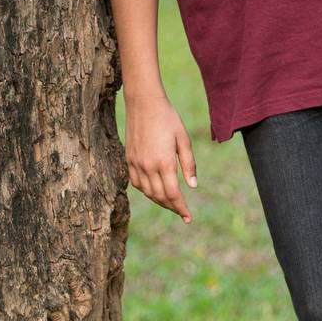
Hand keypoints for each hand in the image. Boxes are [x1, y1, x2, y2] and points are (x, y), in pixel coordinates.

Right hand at [122, 94, 198, 221]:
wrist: (143, 103)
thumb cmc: (168, 118)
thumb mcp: (184, 139)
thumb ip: (189, 164)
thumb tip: (192, 186)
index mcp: (164, 162)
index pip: (173, 194)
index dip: (181, 208)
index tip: (188, 218)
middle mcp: (148, 166)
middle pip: (159, 197)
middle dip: (172, 207)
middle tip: (182, 212)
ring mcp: (136, 163)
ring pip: (147, 192)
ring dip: (159, 201)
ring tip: (171, 204)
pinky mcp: (129, 159)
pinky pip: (136, 183)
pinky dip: (146, 191)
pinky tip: (154, 191)